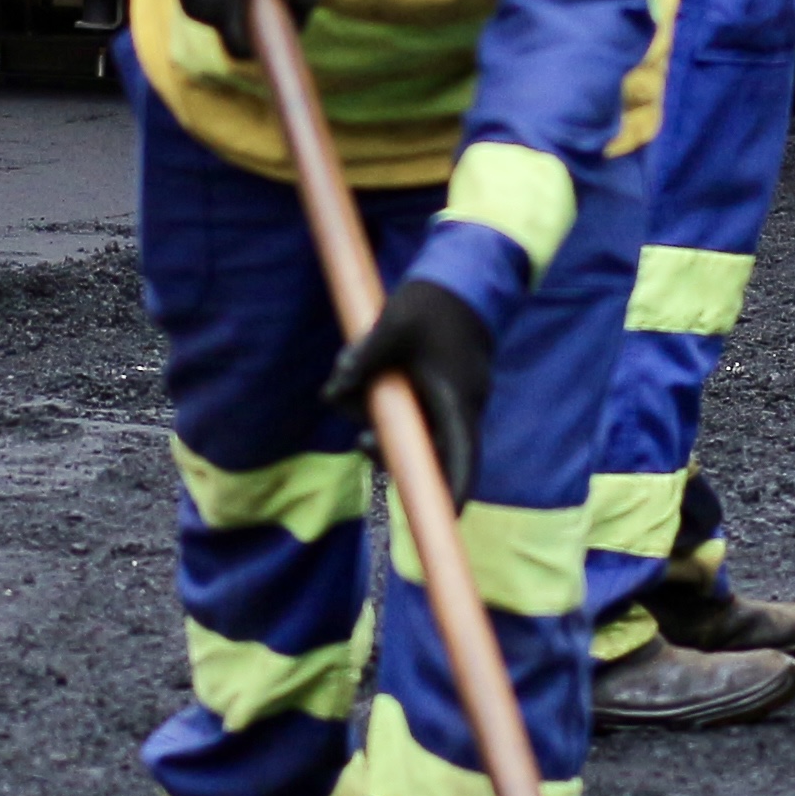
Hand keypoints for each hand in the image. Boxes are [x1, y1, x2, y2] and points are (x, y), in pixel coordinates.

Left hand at [322, 277, 492, 501]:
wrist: (462, 274)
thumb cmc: (433, 302)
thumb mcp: (393, 326)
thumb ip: (362, 360)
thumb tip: (331, 393)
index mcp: (457, 400)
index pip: (462, 460)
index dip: (454, 492)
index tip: (445, 521)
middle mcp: (460, 409)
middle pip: (432, 454)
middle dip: (392, 453)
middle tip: (362, 442)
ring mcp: (452, 401)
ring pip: (416, 432)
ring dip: (381, 424)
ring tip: (350, 391)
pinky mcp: (439, 391)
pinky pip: (413, 414)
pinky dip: (388, 409)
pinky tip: (360, 384)